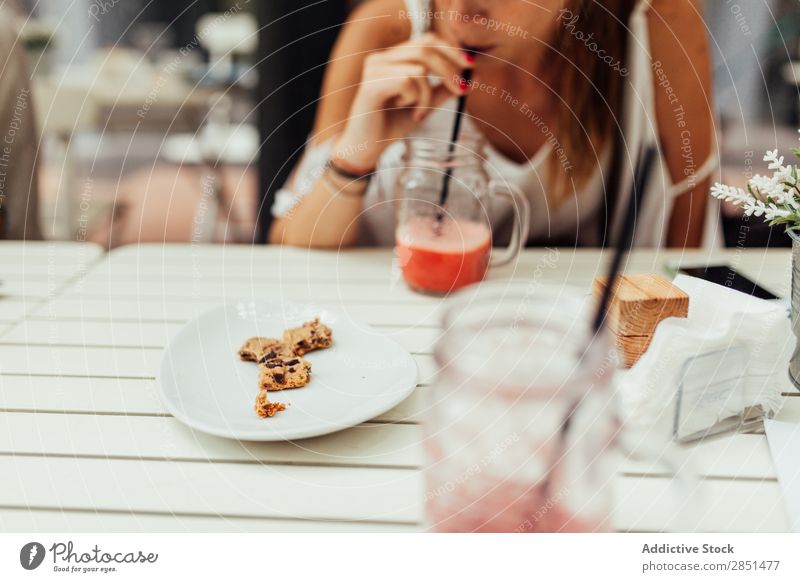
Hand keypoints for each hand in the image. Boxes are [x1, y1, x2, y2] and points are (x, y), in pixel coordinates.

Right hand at [333, 32, 473, 169]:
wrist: (367, 147)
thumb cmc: (391, 125)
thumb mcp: (425, 104)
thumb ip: (444, 90)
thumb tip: (474, 77)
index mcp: (393, 58)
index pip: (426, 40)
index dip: (451, 49)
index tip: (471, 65)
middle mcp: (382, 58)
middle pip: (425, 48)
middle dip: (449, 69)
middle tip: (461, 90)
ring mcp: (374, 68)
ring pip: (419, 68)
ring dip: (427, 95)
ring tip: (420, 113)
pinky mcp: (371, 83)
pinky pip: (407, 81)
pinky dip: (414, 99)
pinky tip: (403, 110)